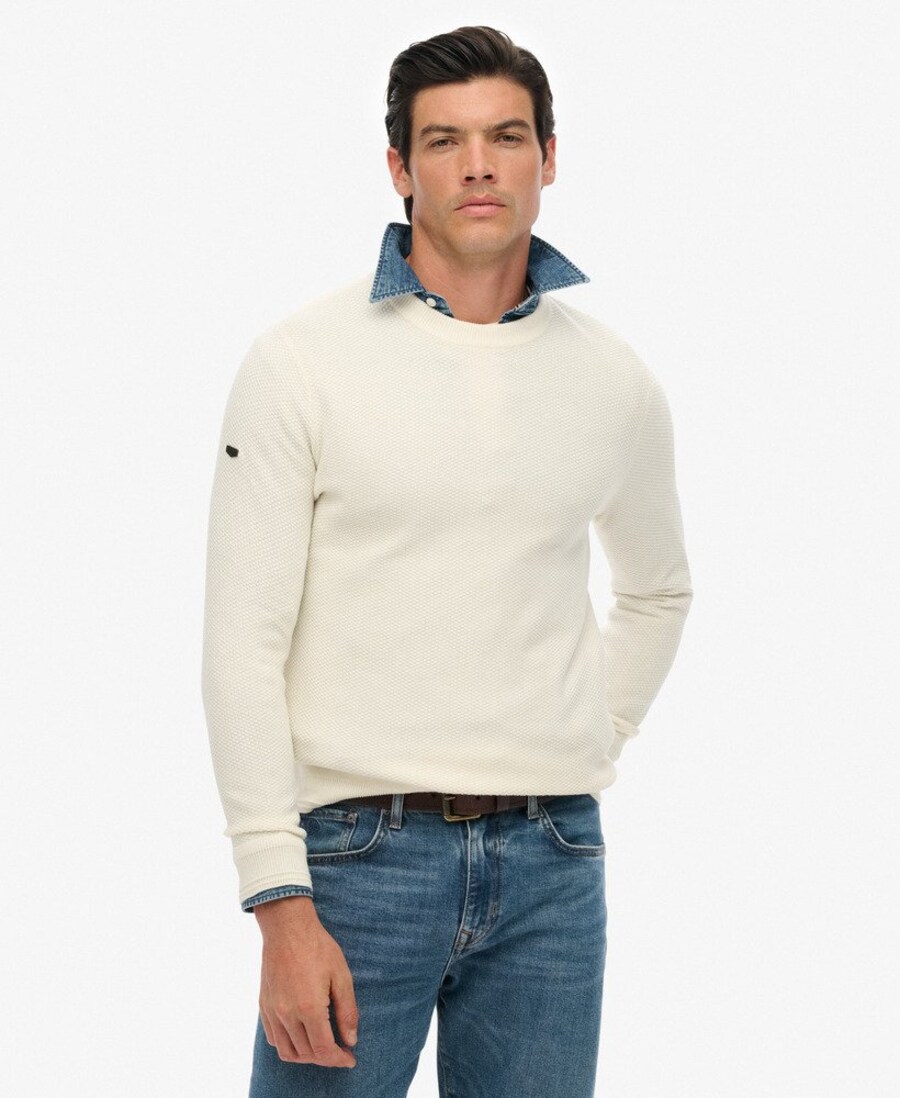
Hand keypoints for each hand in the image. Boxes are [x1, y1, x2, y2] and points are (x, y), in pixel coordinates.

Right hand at [255, 896, 358, 1068]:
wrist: (287, 927)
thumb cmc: (318, 947)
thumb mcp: (341, 975)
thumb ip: (347, 1011)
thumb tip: (351, 1039)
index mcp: (309, 1008)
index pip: (324, 1050)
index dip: (339, 1059)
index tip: (350, 1058)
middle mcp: (287, 1014)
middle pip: (307, 1054)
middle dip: (326, 1058)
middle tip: (340, 1051)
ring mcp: (272, 1011)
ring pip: (287, 1052)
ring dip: (306, 1057)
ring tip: (322, 1048)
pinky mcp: (264, 1006)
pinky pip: (274, 1039)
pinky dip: (288, 1046)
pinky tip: (302, 1036)